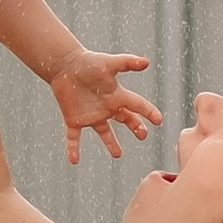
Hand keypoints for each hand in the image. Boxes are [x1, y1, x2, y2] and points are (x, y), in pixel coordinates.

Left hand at [50, 47, 160, 163]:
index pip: (137, 105)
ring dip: (111, 143)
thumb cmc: (88, 62)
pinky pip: (74, 137)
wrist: (64, 64)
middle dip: (136, 127)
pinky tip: (73, 160)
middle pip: (126, 120)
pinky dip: (73, 148)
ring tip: (117, 155)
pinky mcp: (74, 119)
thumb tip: (146, 62)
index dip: (148, 112)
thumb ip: (127, 62)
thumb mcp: (109, 63)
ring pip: (104, 132)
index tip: (158, 121)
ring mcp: (91, 115)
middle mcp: (106, 107)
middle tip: (142, 135)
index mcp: (116, 96)